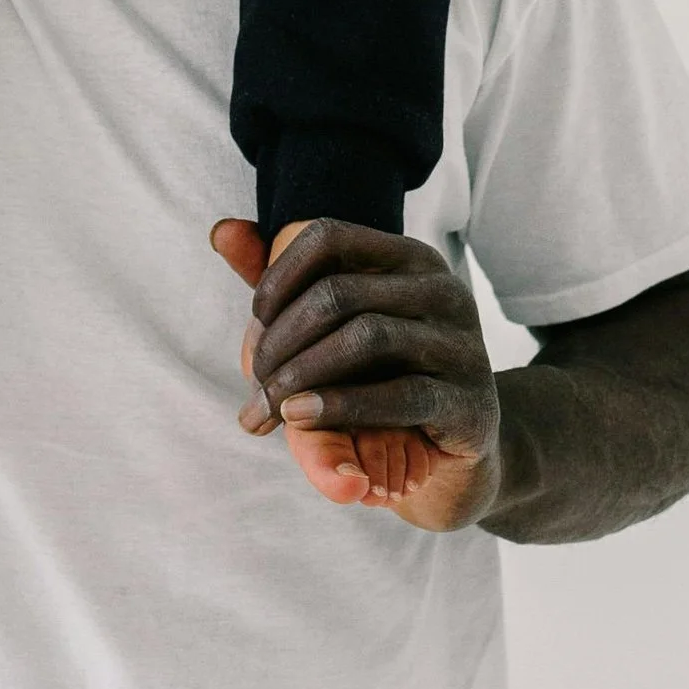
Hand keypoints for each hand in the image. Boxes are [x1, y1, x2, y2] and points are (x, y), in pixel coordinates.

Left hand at [211, 219, 502, 528]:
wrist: (456, 457)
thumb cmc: (385, 380)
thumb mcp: (338, 331)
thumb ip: (284, 281)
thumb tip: (220, 231)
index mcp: (411, 259)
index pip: (329, 238)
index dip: (278, 276)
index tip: (254, 321)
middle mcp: (443, 290)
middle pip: (338, 293)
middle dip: (279, 341)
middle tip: (252, 385)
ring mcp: (462, 344)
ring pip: (366, 337)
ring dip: (300, 374)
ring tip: (268, 407)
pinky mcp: (469, 402)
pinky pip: (399, 395)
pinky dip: (339, 404)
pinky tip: (300, 417)